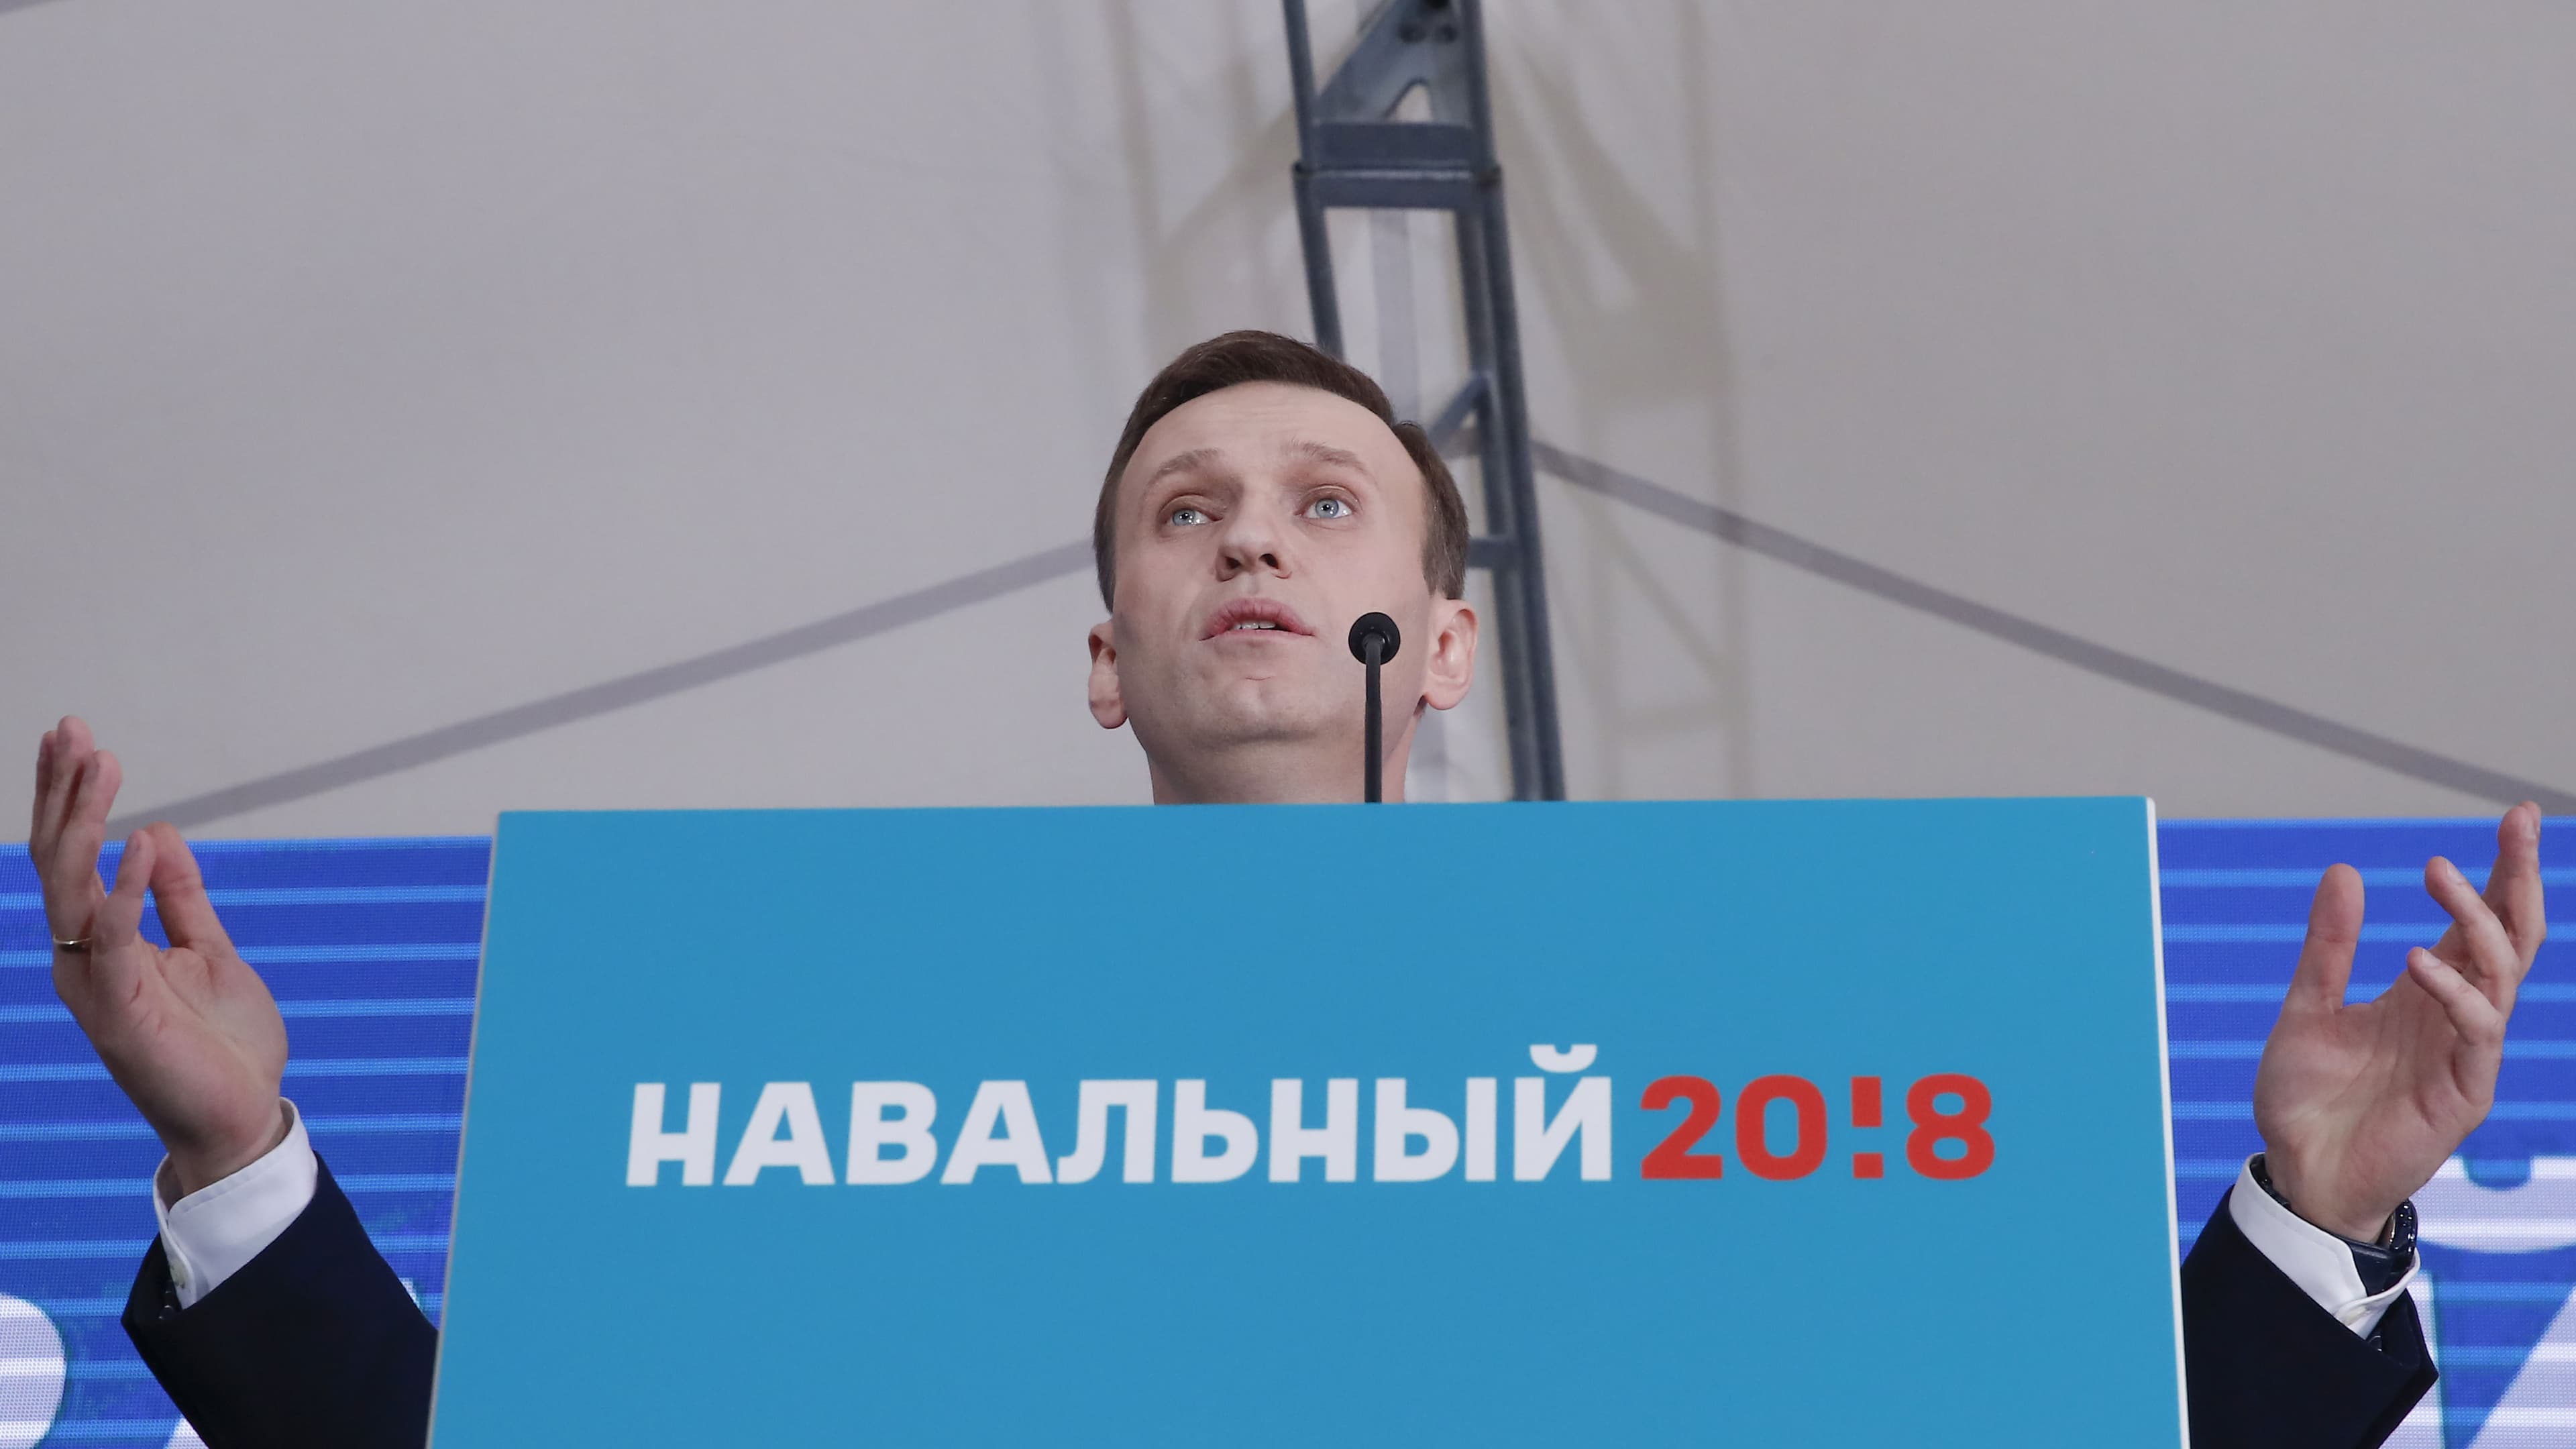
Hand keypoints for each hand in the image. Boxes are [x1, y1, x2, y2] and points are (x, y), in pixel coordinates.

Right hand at [30, 717, 288, 1197]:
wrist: (243, 1116)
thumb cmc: (223, 1042)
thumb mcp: (209, 949)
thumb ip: (181, 897)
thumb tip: (154, 833)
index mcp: (103, 941)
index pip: (72, 856)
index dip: (70, 796)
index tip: (76, 736)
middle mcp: (85, 958)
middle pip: (56, 860)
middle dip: (61, 791)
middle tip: (71, 727)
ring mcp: (96, 985)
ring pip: (68, 888)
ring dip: (82, 821)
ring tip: (99, 761)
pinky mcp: (121, 1012)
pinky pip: (111, 941)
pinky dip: (121, 891)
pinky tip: (136, 843)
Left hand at [2253, 803, 2547, 1240]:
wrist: (2299, 1171)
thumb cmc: (2307, 1098)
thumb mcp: (2306, 1007)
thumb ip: (2327, 947)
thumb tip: (2345, 871)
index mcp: (2426, 991)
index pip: (2479, 922)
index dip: (2502, 872)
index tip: (2517, 818)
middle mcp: (2455, 1015)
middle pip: (2512, 938)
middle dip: (2520, 880)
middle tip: (2519, 825)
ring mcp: (2467, 1053)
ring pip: (2503, 975)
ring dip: (2479, 922)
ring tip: (2442, 875)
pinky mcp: (2464, 1092)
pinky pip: (2478, 1032)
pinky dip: (2456, 992)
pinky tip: (2418, 960)